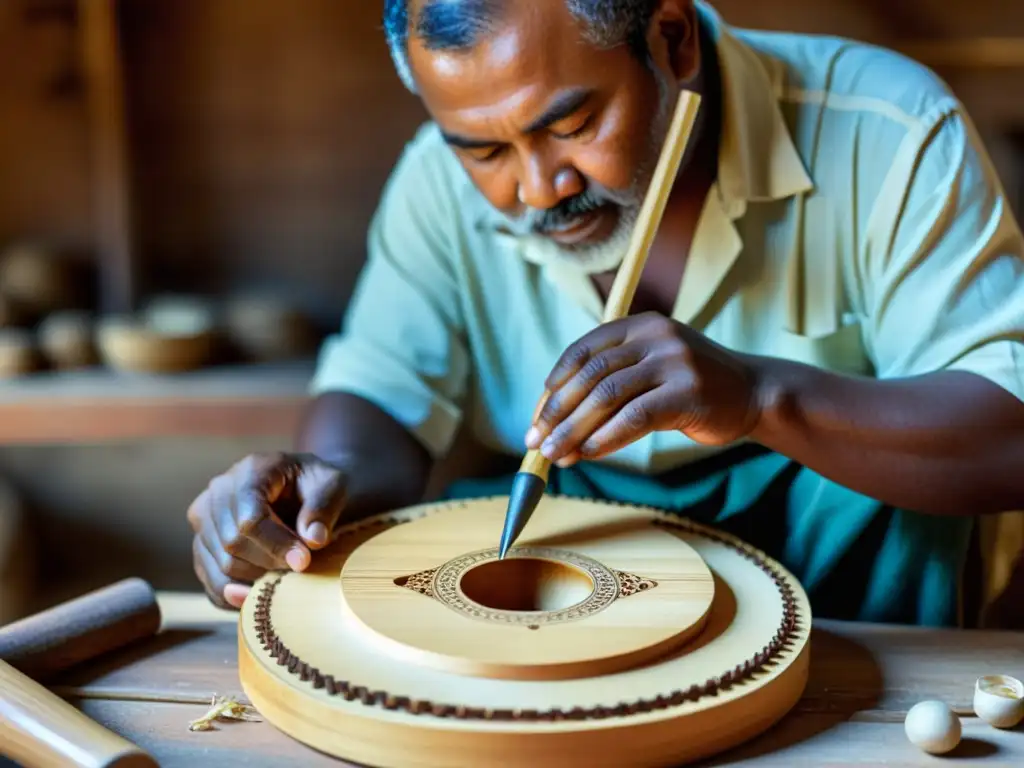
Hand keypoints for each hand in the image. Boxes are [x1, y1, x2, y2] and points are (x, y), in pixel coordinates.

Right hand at [186, 452, 346, 609]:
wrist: (305, 489)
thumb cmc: (319, 486)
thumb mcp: (333, 486)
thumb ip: (324, 509)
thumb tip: (313, 539)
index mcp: (251, 470)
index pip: (249, 518)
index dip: (277, 545)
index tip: (304, 562)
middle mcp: (218, 490)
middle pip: (232, 543)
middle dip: (269, 563)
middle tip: (299, 568)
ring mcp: (204, 518)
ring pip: (220, 565)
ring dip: (255, 580)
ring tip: (286, 577)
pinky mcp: (202, 543)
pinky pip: (211, 581)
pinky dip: (236, 596)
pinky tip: (262, 595)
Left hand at [525, 312, 760, 464]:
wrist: (754, 393)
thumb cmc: (693, 388)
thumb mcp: (653, 368)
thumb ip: (613, 381)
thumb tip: (555, 420)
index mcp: (640, 326)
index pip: (583, 350)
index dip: (555, 384)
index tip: (537, 415)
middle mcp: (655, 337)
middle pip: (591, 374)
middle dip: (558, 412)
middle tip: (535, 442)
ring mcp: (674, 362)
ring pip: (608, 395)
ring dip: (575, 429)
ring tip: (555, 455)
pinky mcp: (687, 392)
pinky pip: (635, 416)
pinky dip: (607, 438)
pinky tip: (589, 454)